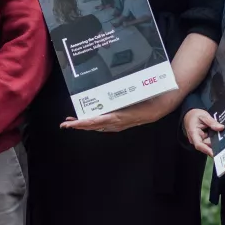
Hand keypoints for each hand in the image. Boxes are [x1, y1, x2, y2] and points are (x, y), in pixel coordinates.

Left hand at [60, 91, 176, 132]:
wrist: (160, 106)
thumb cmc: (148, 100)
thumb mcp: (135, 98)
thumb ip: (122, 100)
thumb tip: (108, 101)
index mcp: (117, 117)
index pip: (95, 122)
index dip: (82, 124)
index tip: (70, 125)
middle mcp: (116, 123)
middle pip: (93, 126)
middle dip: (78, 125)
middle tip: (65, 124)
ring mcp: (118, 123)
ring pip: (97, 126)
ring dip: (85, 124)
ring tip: (72, 121)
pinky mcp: (120, 121)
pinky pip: (104, 123)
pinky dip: (94, 122)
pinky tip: (89, 117)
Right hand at [183, 108, 223, 157]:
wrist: (190, 114)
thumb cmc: (195, 115)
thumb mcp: (203, 116)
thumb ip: (212, 122)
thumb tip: (221, 128)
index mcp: (194, 133)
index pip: (199, 145)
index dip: (207, 150)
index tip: (215, 154)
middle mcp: (196, 140)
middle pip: (207, 146)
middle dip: (216, 144)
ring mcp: (200, 140)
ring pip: (210, 144)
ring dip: (217, 142)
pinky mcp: (204, 139)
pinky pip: (211, 141)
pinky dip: (216, 140)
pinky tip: (223, 138)